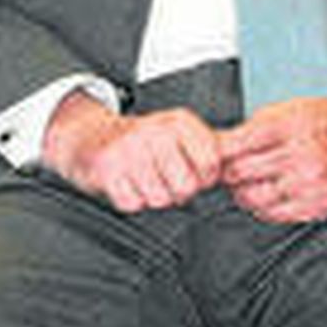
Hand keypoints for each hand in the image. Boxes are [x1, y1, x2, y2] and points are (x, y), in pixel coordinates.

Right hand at [42, 91, 221, 212]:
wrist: (88, 136)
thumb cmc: (139, 142)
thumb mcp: (175, 133)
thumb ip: (207, 149)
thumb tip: (238, 169)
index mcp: (178, 121)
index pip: (211, 164)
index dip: (201, 178)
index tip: (187, 171)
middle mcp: (155, 130)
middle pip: (186, 188)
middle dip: (174, 190)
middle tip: (159, 176)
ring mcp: (129, 148)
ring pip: (160, 199)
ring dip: (150, 195)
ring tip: (139, 178)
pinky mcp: (107, 168)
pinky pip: (132, 204)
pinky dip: (128, 200)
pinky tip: (124, 182)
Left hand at [218, 97, 326, 224]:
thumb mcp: (297, 107)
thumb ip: (260, 124)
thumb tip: (225, 140)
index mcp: (290, 126)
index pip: (234, 144)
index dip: (214, 150)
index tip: (206, 151)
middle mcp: (299, 156)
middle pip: (237, 172)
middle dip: (224, 171)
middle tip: (221, 168)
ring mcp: (307, 185)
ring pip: (249, 197)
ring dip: (239, 190)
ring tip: (243, 180)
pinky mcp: (315, 207)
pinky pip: (271, 214)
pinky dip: (260, 206)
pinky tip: (264, 193)